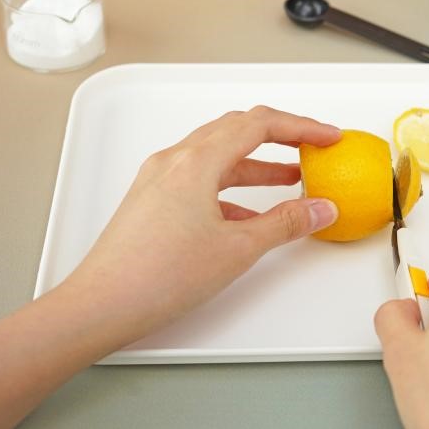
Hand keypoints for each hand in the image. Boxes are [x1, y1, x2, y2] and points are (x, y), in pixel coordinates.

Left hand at [0, 106, 340, 428]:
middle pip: (237, 129)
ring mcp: (160, 179)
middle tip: (312, 148)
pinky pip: (202, 179)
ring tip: (290, 180)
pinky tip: (250, 215)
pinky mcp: (153, 200)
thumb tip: (318, 208)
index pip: (259, 123)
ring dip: (258, 164)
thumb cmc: (157, 275)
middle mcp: (175, 160)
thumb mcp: (237, 248)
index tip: (327, 136)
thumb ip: (285, 223)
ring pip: (219, 155)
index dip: (301, 126)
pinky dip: (233, 187)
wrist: (101, 305)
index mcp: (197, 160)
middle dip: (280, 137)